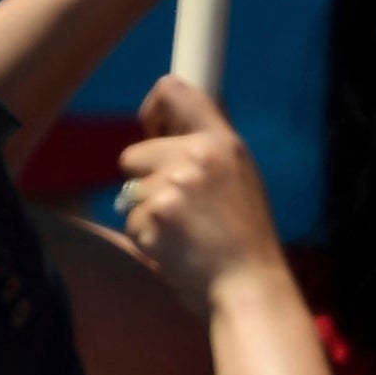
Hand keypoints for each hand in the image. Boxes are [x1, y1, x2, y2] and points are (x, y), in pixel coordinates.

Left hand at [114, 77, 286, 316]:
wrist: (247, 282)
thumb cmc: (242, 236)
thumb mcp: (238, 176)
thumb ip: (208, 149)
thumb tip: (174, 118)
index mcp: (221, 141)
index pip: (173, 91)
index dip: (152, 110)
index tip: (151, 128)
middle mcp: (197, 155)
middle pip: (132, 154)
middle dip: (143, 181)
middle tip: (178, 208)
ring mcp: (173, 186)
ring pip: (128, 192)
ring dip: (144, 213)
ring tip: (183, 230)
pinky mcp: (154, 217)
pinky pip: (130, 221)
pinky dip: (145, 238)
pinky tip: (175, 247)